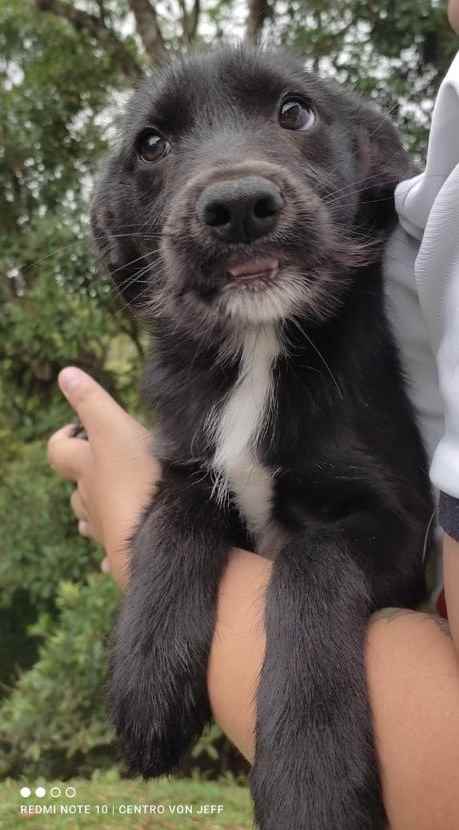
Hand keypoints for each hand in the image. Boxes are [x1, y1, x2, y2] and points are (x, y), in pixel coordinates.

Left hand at [47, 367, 159, 587]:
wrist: (161, 536)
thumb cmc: (140, 479)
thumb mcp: (116, 430)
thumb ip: (91, 402)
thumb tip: (64, 373)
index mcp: (88, 469)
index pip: (59, 452)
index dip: (64, 440)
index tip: (78, 430)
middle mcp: (91, 500)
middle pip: (76, 490)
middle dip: (86, 479)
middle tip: (109, 464)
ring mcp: (107, 530)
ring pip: (91, 520)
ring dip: (97, 510)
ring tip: (116, 502)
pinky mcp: (125, 554)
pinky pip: (112, 553)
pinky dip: (113, 549)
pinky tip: (124, 546)